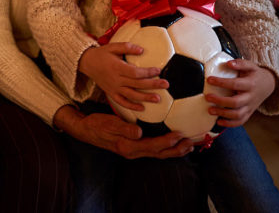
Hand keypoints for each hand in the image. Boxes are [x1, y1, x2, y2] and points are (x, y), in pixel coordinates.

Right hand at [55, 106, 194, 158]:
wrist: (86, 130)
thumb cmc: (97, 125)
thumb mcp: (108, 124)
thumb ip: (124, 129)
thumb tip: (140, 132)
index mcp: (129, 146)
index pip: (153, 146)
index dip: (168, 141)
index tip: (179, 134)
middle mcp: (133, 152)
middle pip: (160, 153)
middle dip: (177, 149)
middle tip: (192, 143)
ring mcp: (134, 151)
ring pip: (159, 153)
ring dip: (174, 151)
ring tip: (188, 146)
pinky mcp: (134, 147)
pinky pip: (154, 150)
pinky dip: (166, 148)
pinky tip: (172, 143)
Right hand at [79, 44, 166, 110]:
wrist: (86, 63)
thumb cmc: (102, 54)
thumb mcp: (112, 46)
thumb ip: (127, 47)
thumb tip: (142, 50)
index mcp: (117, 67)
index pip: (135, 72)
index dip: (148, 72)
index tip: (158, 70)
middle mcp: (116, 79)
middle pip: (137, 84)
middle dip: (152, 84)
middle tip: (166, 84)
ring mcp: (113, 88)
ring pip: (131, 95)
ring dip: (145, 97)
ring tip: (158, 98)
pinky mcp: (111, 93)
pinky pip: (121, 102)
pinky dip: (131, 106)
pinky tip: (142, 108)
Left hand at [205, 59, 276, 127]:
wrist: (268, 85)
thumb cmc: (255, 74)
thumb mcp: (251, 66)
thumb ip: (240, 63)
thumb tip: (229, 63)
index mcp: (250, 85)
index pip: (235, 84)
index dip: (222, 82)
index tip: (209, 79)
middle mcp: (251, 97)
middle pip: (236, 103)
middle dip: (220, 101)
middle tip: (207, 97)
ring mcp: (250, 107)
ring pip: (238, 115)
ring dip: (223, 114)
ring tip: (210, 110)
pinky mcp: (249, 113)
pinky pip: (240, 121)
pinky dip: (230, 124)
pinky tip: (218, 122)